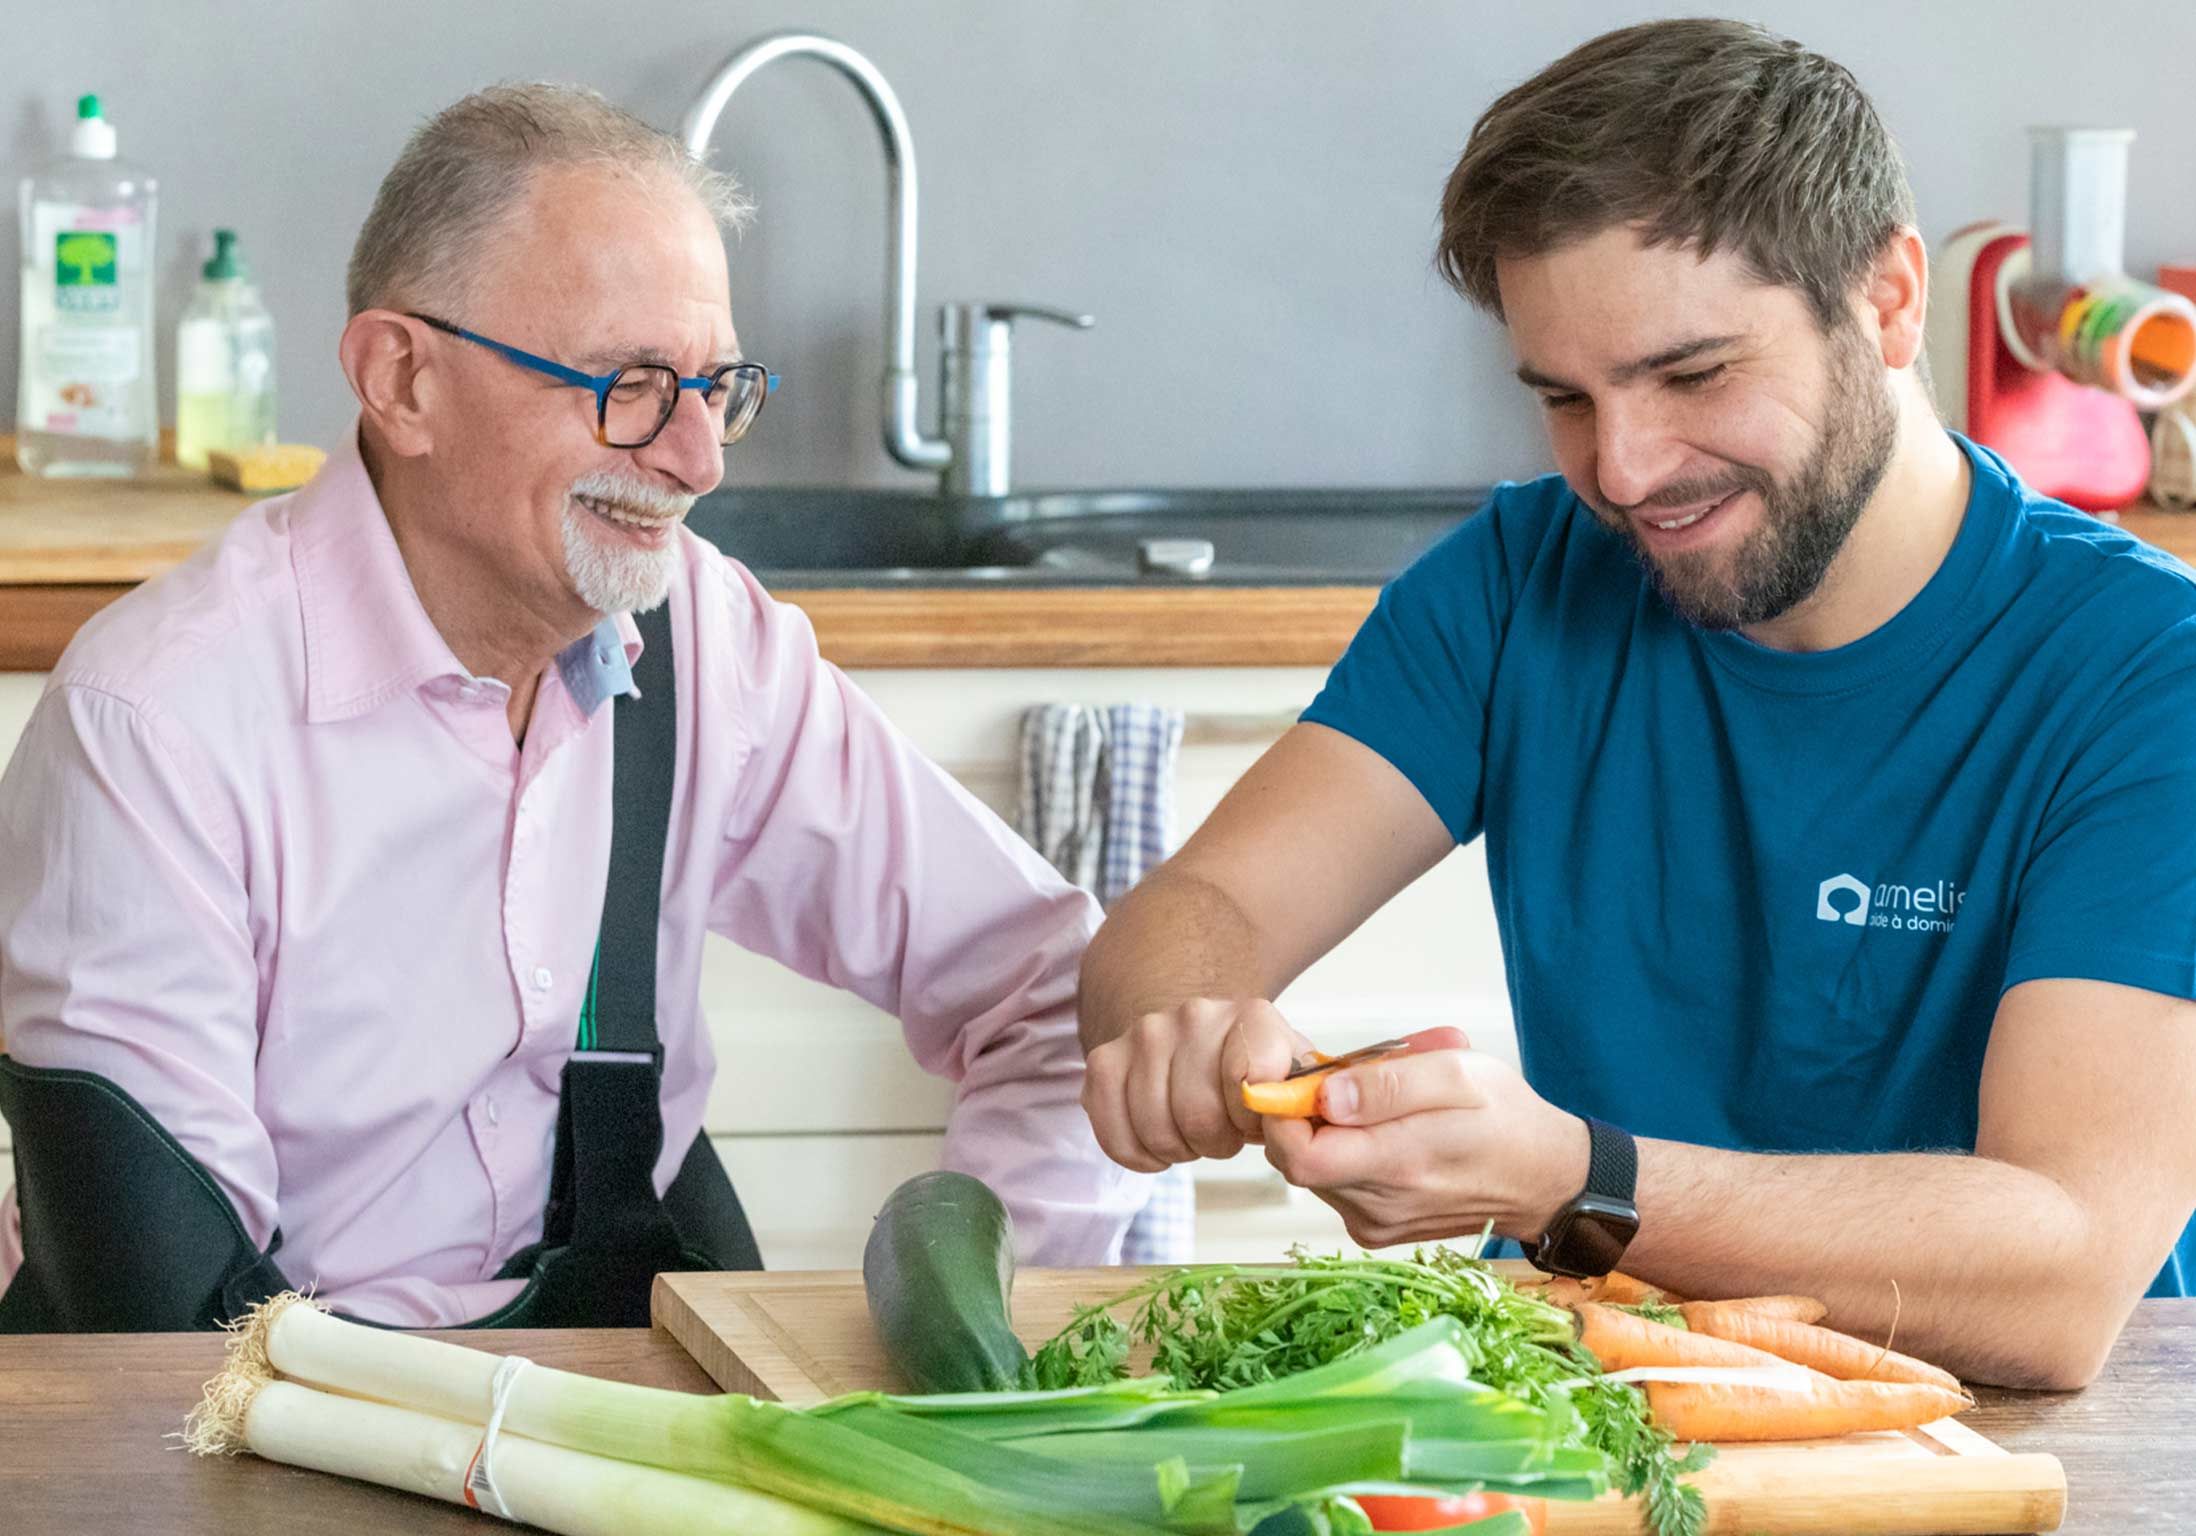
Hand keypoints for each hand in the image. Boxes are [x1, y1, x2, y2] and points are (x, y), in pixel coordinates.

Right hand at [1082, 998, 1308, 1171]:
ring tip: (1192, 1132)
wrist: (1205, 1039)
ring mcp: (1145, 1034)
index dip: (1252, 1120)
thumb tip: (1299, 1118)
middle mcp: (1195, 1015)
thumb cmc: (1256, 1075)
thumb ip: (1305, 1099)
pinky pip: (1114, 1133)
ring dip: (1177, 1148)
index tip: (1254, 1120)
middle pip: (1198, 1115)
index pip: (1252, 1080)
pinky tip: (1157, 1145)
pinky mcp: (1105, 1060)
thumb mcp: (1295, 1082)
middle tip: (1222, 1133)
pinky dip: (1137, 1155)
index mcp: (1252, 1016)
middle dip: (1215, 1142)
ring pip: (1155, 1128)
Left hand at [1261, 1027, 1590, 1248]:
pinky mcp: (1376, 1229)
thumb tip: (1325, 1096)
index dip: (1282, 1110)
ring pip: (1313, 1170)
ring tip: (1374, 1105)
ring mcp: (1375, 1223)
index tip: (1300, 1074)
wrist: (1544, 1180)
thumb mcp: (1459, 1074)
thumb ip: (1388, 1082)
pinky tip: (1383, 1133)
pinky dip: (1344, 1153)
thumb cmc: (1506, 1117)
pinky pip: (1335, 1185)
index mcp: (1397, 1163)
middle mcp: (1377, 1206)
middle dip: (1302, 1113)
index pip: (1296, 1152)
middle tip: (1342, 1079)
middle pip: (1295, 1159)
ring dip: (1326, 1131)